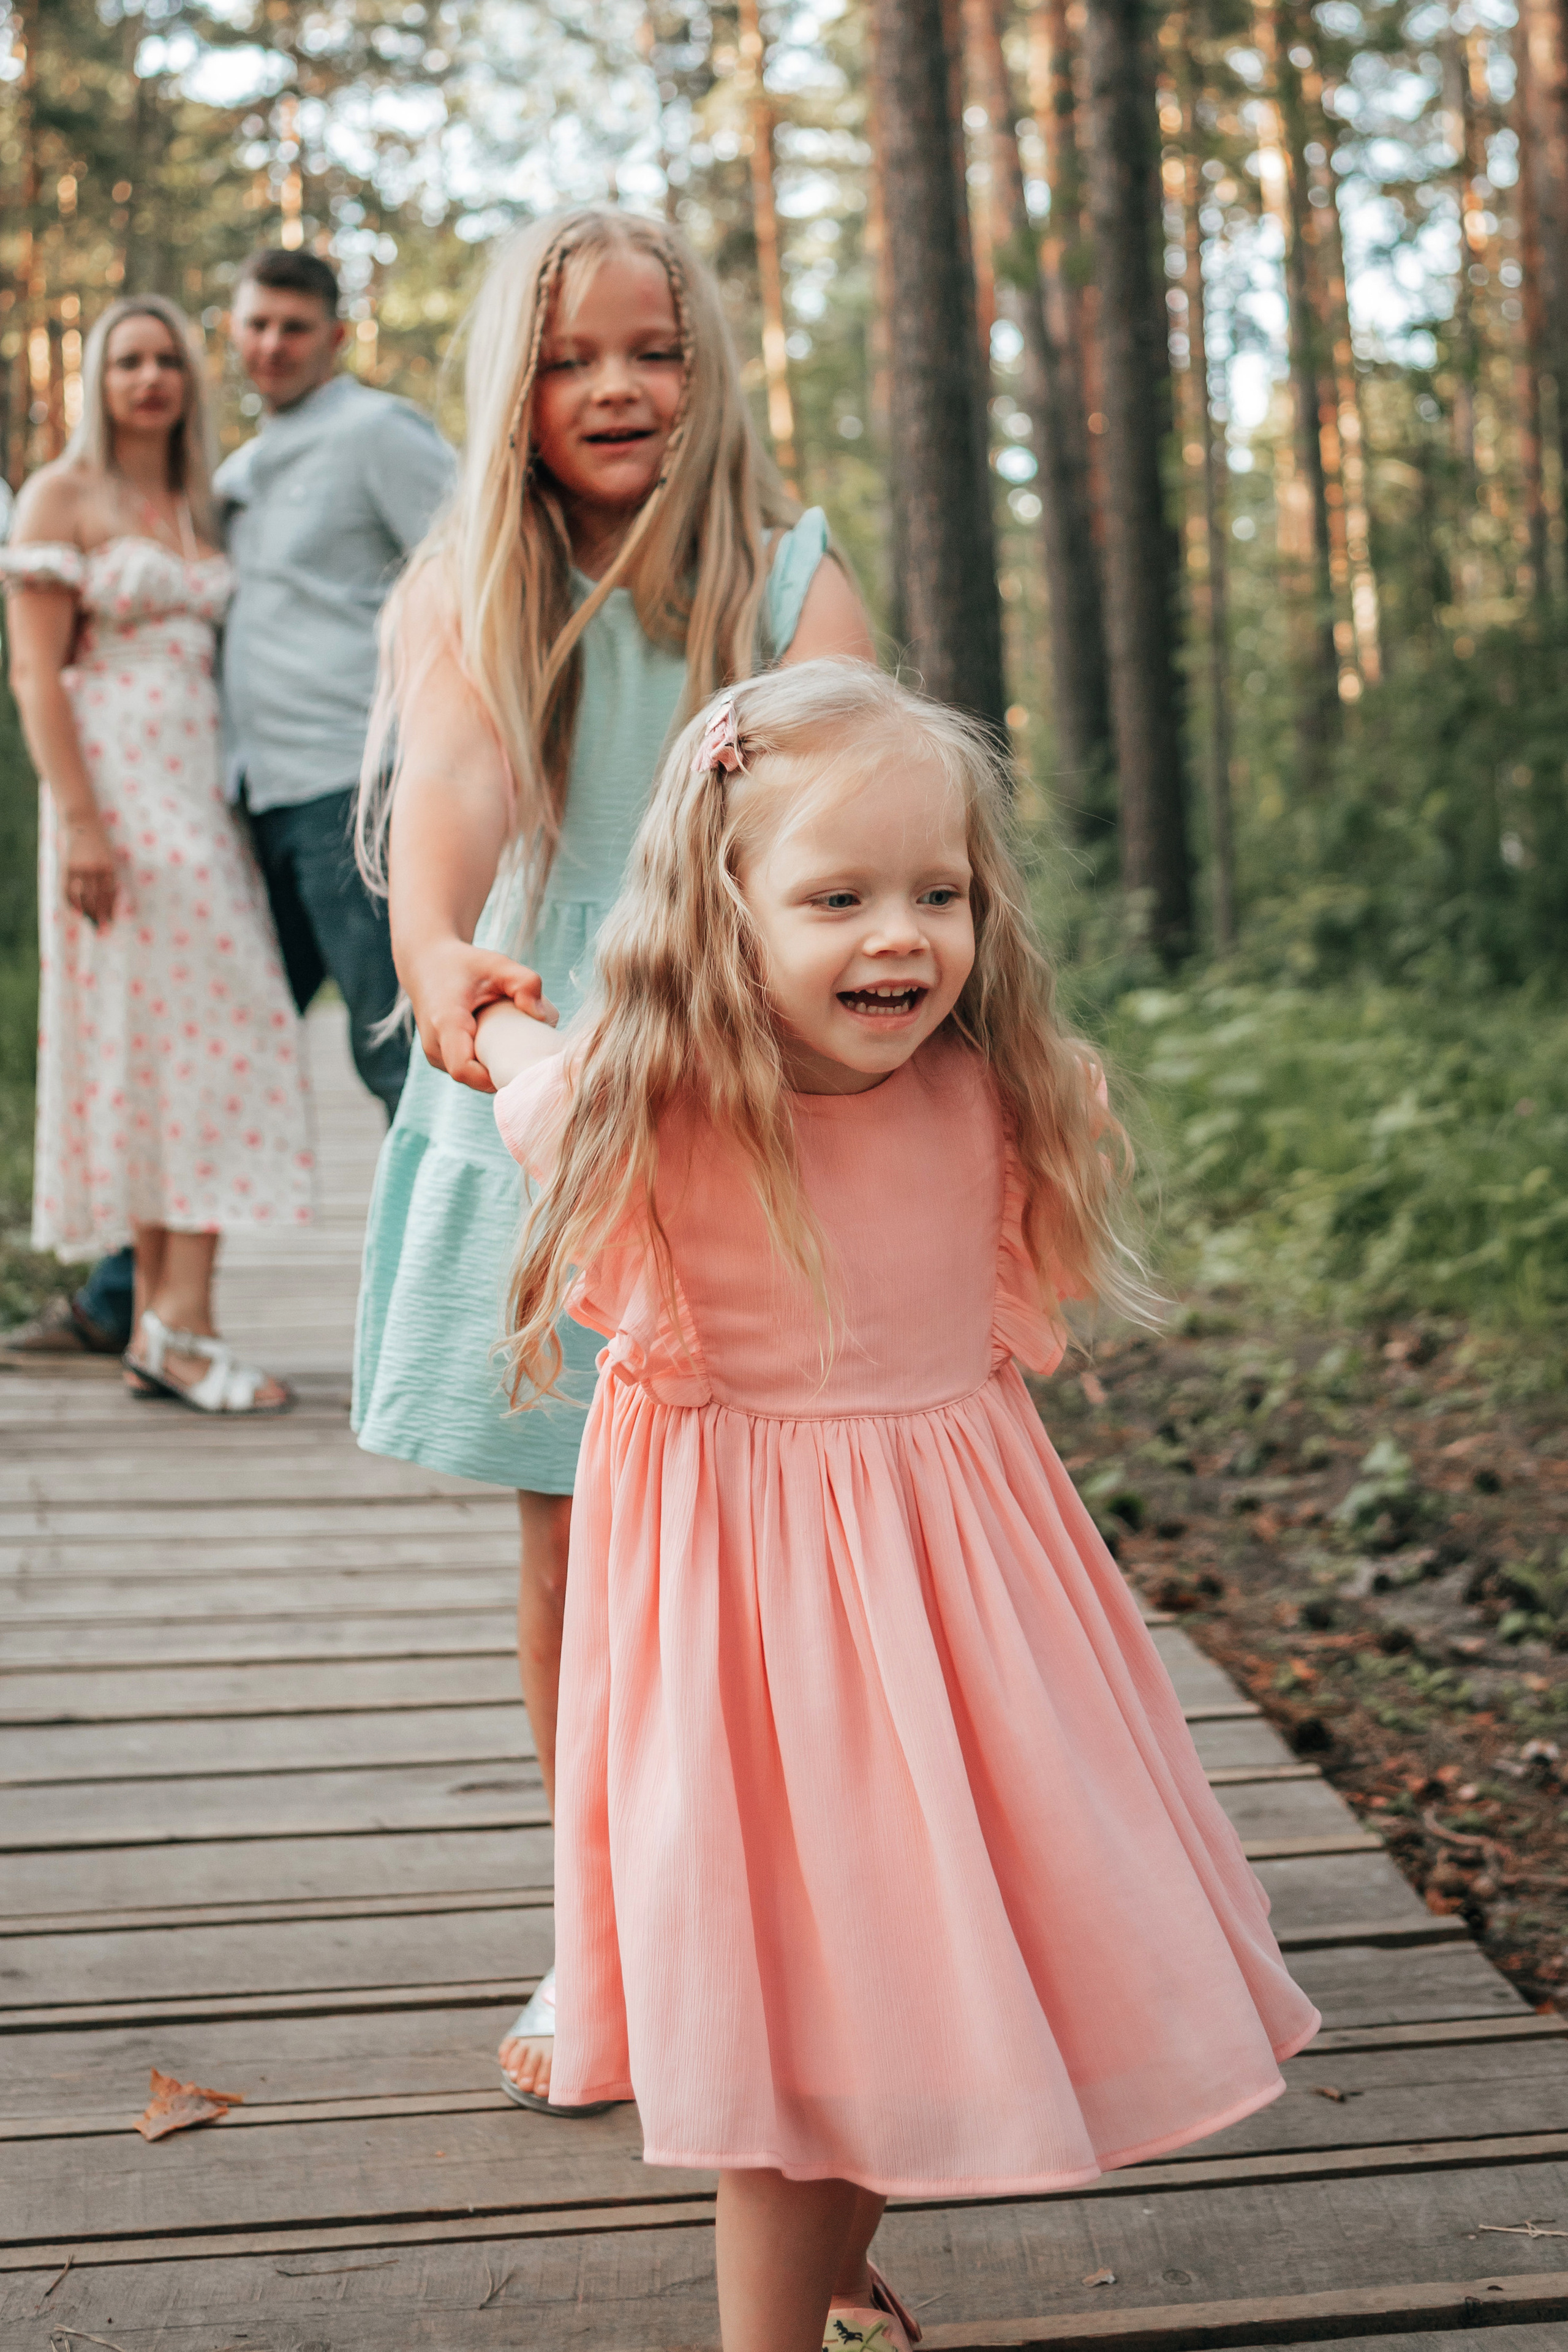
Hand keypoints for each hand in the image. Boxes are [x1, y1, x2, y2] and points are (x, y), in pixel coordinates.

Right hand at [63, 816, 118, 928]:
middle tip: (101, 931)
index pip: (111, 895)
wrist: (83, 822)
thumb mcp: (109, 857)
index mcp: (109, 867)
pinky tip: (76, 911)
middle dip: (100, 916)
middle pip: (98, 899)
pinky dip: (72, 902)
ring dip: (87, 913)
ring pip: (84, 897)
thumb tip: (109, 898)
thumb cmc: (99, 842)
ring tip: (90, 924)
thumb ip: (109, 876)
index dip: (110, 910)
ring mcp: (81, 868)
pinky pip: (69, 889)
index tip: (111, 923)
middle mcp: (96, 869)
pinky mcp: (68, 866)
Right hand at [406, 937, 557, 1093]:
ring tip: (515, 1050)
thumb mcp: (498, 964)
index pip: (464, 1070)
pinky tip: (501, 1050)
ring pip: (469, 1078)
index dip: (493, 1076)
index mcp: (445, 1023)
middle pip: (472, 1078)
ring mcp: (434, 1054)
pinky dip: (483, 1066)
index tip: (521, 1063)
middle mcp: (434, 1044)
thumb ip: (526, 982)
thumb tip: (543, 1017)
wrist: (426, 964)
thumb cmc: (465, 964)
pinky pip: (465, 1072)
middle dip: (501, 1074)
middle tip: (529, 1058)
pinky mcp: (438, 1057)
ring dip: (492, 1070)